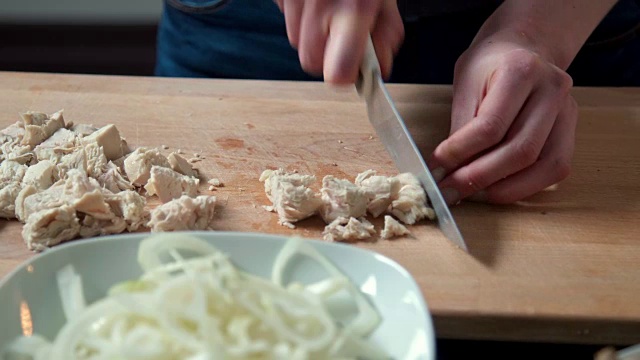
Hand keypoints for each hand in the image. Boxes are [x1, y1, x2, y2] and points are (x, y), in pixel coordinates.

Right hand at [273, 0, 403, 83]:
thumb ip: (385, 35)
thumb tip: (378, 69)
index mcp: (353, 10)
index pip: (337, 71)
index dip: (344, 75)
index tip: (352, 70)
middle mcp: (319, 5)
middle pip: (310, 60)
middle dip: (326, 55)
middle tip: (342, 35)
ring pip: (296, 40)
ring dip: (313, 34)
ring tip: (330, 9)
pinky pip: (287, 17)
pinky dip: (300, 15)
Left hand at [428, 37, 577, 204]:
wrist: (521, 49)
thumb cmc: (488, 67)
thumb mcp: (465, 84)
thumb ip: (461, 125)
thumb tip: (448, 169)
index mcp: (521, 70)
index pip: (491, 125)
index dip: (462, 152)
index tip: (438, 166)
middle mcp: (552, 90)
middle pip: (521, 150)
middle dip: (480, 177)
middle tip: (450, 190)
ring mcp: (568, 111)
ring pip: (543, 165)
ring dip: (504, 189)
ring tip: (471, 194)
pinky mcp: (571, 131)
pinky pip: (554, 169)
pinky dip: (525, 186)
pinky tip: (497, 190)